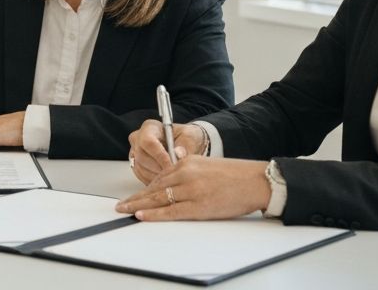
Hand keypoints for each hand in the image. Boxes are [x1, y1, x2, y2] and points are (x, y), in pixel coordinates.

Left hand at [115, 156, 270, 220]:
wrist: (256, 181)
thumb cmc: (235, 175)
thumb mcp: (207, 165)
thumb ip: (189, 170)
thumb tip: (173, 181)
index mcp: (188, 162)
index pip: (159, 176)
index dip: (144, 187)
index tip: (134, 195)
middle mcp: (186, 173)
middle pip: (155, 187)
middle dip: (136, 197)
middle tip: (121, 204)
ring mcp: (191, 190)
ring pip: (159, 198)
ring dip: (139, 205)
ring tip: (125, 211)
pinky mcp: (199, 206)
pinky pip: (171, 211)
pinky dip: (154, 214)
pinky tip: (142, 215)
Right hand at [128, 120, 206, 183]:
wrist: (185, 145)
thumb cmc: (186, 137)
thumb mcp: (190, 137)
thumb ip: (185, 145)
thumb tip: (178, 154)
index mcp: (150, 127)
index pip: (148, 141)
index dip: (159, 155)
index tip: (172, 166)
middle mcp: (138, 138)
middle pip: (142, 156)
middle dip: (159, 168)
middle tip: (174, 175)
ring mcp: (135, 153)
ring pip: (140, 168)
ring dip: (156, 176)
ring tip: (172, 179)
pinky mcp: (136, 165)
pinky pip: (141, 176)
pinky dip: (154, 181)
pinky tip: (166, 181)